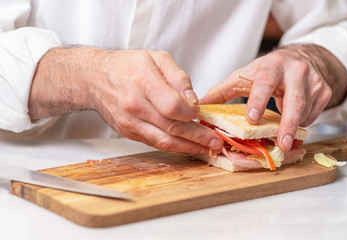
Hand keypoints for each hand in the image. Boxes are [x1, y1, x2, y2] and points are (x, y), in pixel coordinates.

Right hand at [29, 47, 222, 153]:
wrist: (95, 78)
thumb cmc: (127, 66)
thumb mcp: (156, 58)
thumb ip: (178, 77)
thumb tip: (193, 99)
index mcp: (143, 82)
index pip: (174, 107)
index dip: (192, 114)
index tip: (201, 113)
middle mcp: (135, 106)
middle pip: (172, 128)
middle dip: (198, 137)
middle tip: (216, 142)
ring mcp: (130, 122)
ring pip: (164, 141)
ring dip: (188, 147)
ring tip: (207, 148)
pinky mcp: (129, 132)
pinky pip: (154, 143)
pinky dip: (173, 146)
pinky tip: (187, 145)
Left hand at [200, 44, 346, 150]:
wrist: (300, 59)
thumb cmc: (266, 71)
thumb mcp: (244, 76)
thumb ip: (222, 91)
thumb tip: (199, 106)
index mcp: (271, 65)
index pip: (264, 83)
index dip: (258, 100)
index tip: (252, 119)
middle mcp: (296, 71)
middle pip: (294, 100)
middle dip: (288, 123)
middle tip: (282, 144)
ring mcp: (314, 81)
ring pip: (306, 110)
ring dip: (295, 127)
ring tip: (287, 142)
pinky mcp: (324, 91)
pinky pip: (315, 114)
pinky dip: (303, 123)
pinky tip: (294, 124)